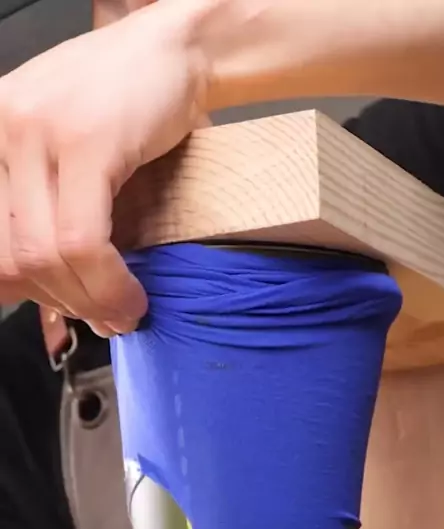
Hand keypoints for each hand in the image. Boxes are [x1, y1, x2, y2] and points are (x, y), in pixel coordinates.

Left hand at [0, 2, 206, 334]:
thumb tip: (44, 287)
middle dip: (61, 304)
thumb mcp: (69, 153)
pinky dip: (108, 284)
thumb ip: (46, 206)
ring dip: (89, 302)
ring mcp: (38, 132)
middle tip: (100, 319)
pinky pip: (82, 241)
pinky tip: (131, 296)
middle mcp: (1, 130)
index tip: (64, 311)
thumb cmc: (131, 102)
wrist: (181, 51)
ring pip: (44, 255)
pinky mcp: (84, 142)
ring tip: (121, 313)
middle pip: (11, 256)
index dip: (26, 293)